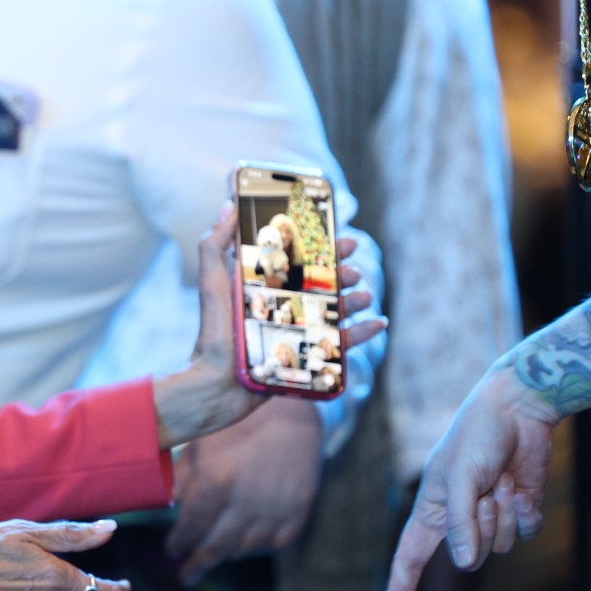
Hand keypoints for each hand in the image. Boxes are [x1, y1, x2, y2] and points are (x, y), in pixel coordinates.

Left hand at [155, 211, 385, 448]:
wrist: (215, 384)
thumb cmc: (212, 333)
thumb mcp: (213, 283)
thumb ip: (215, 244)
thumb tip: (229, 205)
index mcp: (263, 288)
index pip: (296, 260)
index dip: (318, 246)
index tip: (336, 231)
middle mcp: (281, 308)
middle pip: (320, 283)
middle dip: (340, 270)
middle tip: (354, 261)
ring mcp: (296, 332)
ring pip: (334, 310)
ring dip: (353, 298)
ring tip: (363, 291)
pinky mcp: (306, 358)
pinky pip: (340, 343)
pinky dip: (362, 333)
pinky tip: (378, 322)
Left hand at [165, 397, 321, 583]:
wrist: (288, 403)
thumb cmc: (234, 419)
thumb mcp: (200, 443)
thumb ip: (184, 478)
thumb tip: (172, 510)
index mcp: (216, 480)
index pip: (191, 526)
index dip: (180, 542)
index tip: (173, 550)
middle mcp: (246, 500)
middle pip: (217, 546)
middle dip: (199, 563)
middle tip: (187, 574)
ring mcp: (276, 506)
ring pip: (246, 548)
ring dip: (227, 554)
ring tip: (216, 552)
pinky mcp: (300, 507)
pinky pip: (276, 542)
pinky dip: (259, 547)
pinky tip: (247, 544)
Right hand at [382, 365, 556, 590]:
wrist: (519, 410)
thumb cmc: (477, 435)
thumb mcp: (460, 477)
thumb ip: (460, 522)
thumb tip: (464, 564)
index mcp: (432, 507)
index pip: (410, 556)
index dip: (400, 588)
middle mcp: (460, 517)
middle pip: (471, 553)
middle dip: (483, 525)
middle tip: (488, 491)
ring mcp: (490, 515)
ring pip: (501, 546)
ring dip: (506, 515)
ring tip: (504, 482)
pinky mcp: (518, 510)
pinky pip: (523, 533)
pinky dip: (525, 514)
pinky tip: (521, 488)